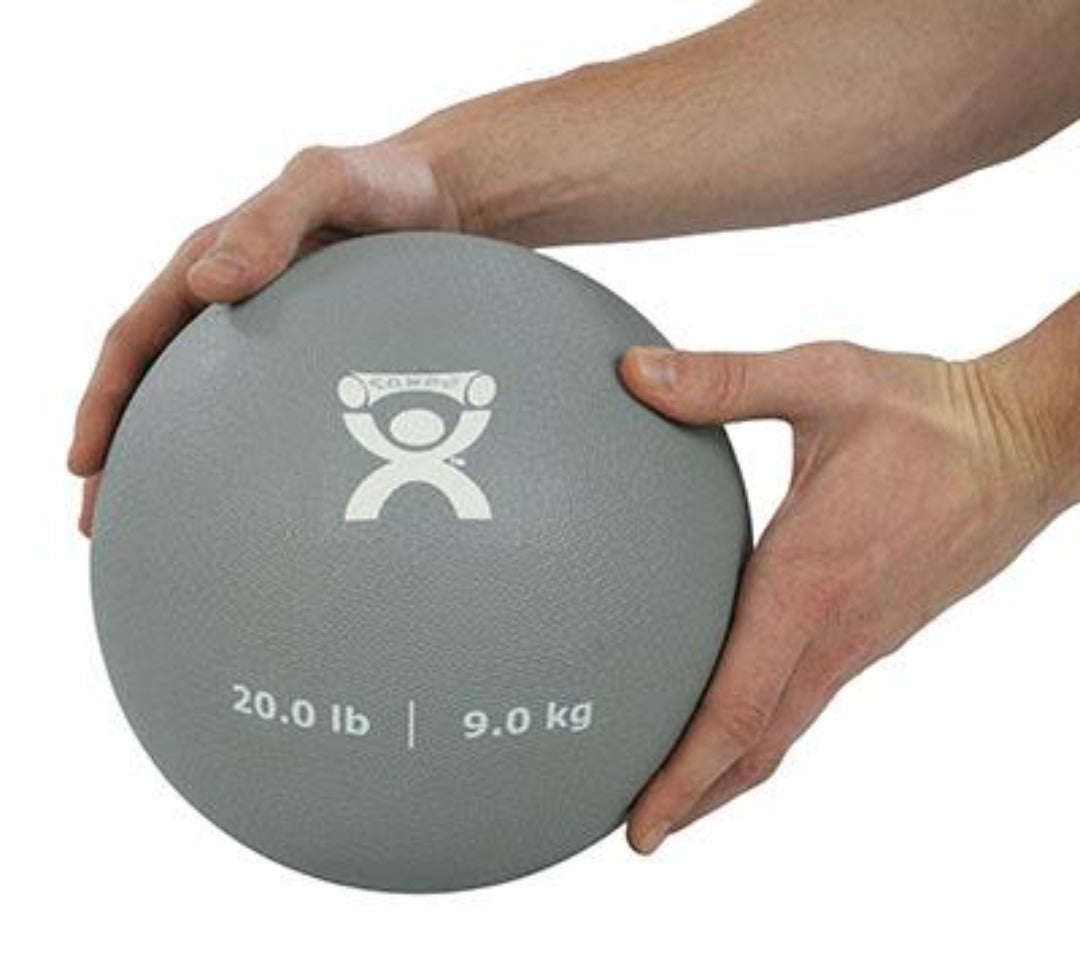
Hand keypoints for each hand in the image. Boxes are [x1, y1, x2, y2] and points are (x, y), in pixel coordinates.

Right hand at [67, 138, 459, 535]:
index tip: (82, 463)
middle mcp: (232, 307)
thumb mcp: (325, 181)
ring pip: (211, 410)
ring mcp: (275, 337)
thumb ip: (271, 223)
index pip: (136, 339)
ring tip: (169, 531)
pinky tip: (269, 502)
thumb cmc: (384, 182)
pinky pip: (275, 412)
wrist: (447, 198)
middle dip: (124, 453)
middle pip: (158, 389)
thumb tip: (206, 282)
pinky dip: (257, 455)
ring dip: (182, 466)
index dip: (103, 401)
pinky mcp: (319, 358)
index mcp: (212, 264)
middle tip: (101, 522)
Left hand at [617, 338, 1067, 853]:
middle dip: (695, 798)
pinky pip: (810, 699)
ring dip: (727, 772)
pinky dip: (763, 731)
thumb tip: (632, 376)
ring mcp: (862, 638)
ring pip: (786, 730)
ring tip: (674, 794)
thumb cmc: (925, 414)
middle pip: (758, 745)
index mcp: (809, 580)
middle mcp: (836, 628)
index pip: (739, 705)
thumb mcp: (819, 379)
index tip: (644, 826)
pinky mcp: (876, 630)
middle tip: (638, 830)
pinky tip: (735, 719)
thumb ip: (722, 382)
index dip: (685, 773)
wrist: (1023, 441)